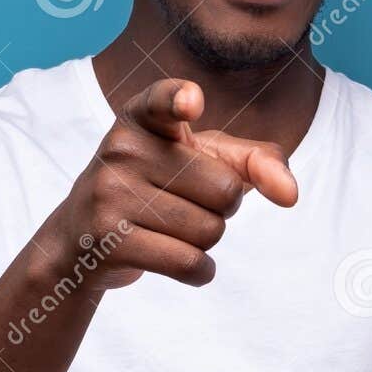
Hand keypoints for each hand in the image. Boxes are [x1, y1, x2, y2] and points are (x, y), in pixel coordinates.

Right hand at [41, 78, 298, 290]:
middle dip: (222, 209)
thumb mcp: (206, 161)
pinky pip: (190, 263)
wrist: (82, 240)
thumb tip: (289, 194)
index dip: (178, 99)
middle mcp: (120, 149)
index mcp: (142, 118)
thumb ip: (257, 162)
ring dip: (206, 241)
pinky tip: (176, 260)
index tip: (192, 103)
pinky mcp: (107, 242)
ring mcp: (109, 195)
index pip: (162, 100)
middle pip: (225, 191)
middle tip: (183, 203)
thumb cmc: (160, 187)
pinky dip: (200, 271)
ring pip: (210, 231)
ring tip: (169, 228)